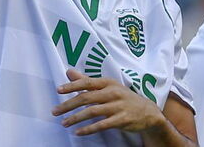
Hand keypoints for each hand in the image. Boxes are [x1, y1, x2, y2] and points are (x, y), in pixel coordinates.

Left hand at [52, 69, 166, 136]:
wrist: (148, 111)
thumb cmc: (122, 97)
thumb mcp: (107, 86)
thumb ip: (86, 80)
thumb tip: (68, 72)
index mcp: (107, 82)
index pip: (86, 82)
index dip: (72, 86)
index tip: (58, 90)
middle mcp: (112, 92)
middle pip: (86, 97)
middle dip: (68, 105)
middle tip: (55, 111)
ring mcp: (118, 106)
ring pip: (92, 112)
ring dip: (76, 118)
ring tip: (64, 123)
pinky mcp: (122, 120)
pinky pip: (102, 125)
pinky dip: (89, 129)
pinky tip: (78, 132)